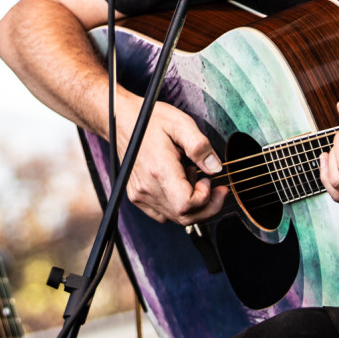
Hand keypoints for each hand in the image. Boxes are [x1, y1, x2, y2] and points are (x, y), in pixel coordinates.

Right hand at [118, 98, 228, 224]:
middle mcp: (147, 187)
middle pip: (183, 216)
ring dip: (191, 204)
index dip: (205, 198)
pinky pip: (163, 214)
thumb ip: (200, 146)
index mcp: (159, 170)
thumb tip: (216, 168)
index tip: (210, 180)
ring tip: (190, 176)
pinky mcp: (136, 196)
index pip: (186, 204)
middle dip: (206, 206)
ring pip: (175, 217)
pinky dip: (176, 206)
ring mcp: (140, 194)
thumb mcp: (181, 123)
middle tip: (215, 188)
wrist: (122, 121)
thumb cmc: (151, 120)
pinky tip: (178, 184)